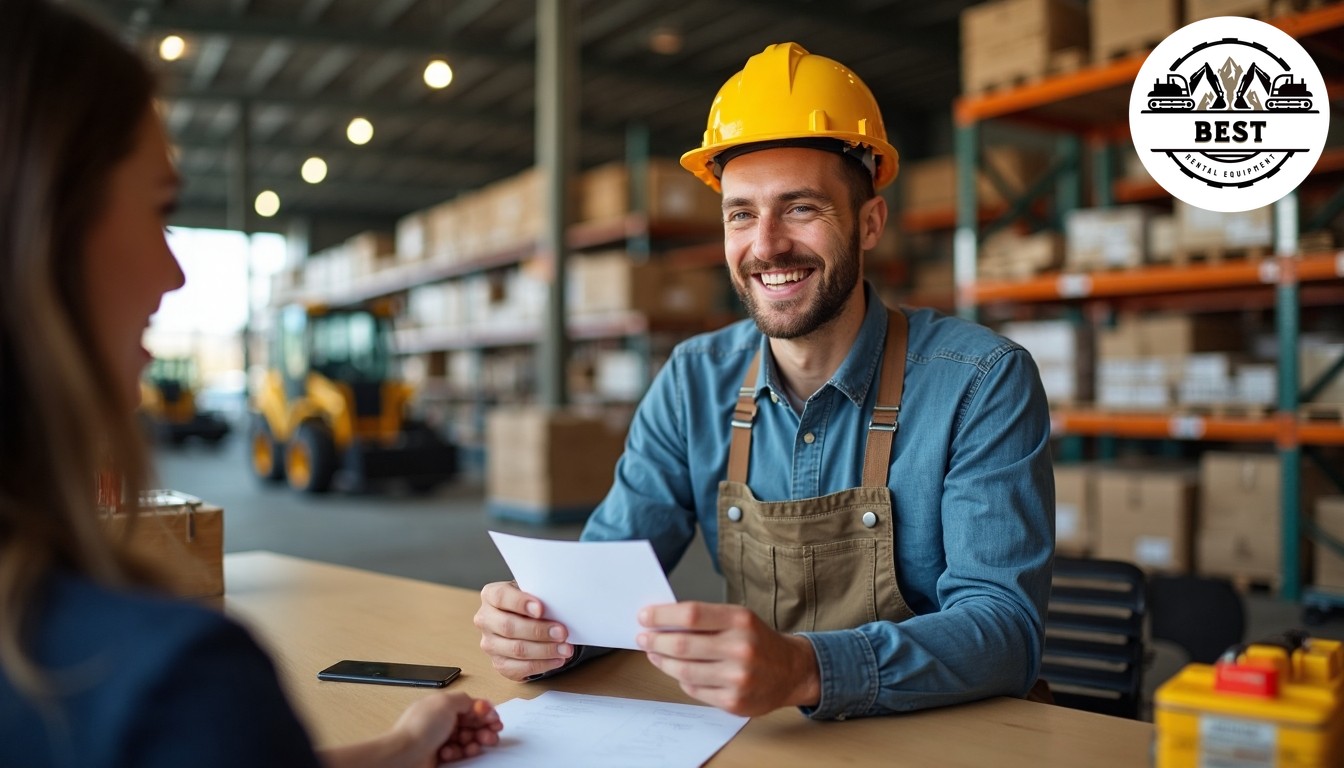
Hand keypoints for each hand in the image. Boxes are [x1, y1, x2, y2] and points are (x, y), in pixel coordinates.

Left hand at [393, 693, 501, 764]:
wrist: (404, 754)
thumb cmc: (420, 728)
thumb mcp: (446, 703)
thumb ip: (465, 700)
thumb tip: (477, 703)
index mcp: (442, 705)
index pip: (470, 706)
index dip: (485, 713)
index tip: (495, 720)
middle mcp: (441, 721)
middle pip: (471, 723)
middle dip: (484, 729)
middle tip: (490, 736)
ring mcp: (440, 738)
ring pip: (467, 739)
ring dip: (474, 742)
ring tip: (474, 746)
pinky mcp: (439, 755)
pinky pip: (458, 753)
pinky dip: (460, 753)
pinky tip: (453, 752)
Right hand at [474, 581, 573, 680]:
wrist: (524, 622)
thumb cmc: (529, 605)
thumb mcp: (532, 593)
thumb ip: (539, 596)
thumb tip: (557, 607)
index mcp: (490, 596)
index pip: (501, 596)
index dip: (520, 602)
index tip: (540, 609)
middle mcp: (485, 620)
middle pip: (508, 626)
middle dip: (538, 631)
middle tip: (562, 632)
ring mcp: (490, 644)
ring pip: (516, 649)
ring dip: (545, 650)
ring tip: (565, 648)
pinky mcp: (499, 663)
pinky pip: (520, 668)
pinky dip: (542, 665)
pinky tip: (557, 659)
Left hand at [636, 601, 819, 716]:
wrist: (790, 671)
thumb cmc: (757, 641)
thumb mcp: (738, 619)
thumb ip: (705, 619)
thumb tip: (661, 621)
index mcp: (741, 620)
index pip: (691, 615)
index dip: (662, 616)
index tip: (644, 616)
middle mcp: (741, 648)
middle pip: (682, 645)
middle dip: (655, 641)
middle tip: (643, 638)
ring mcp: (737, 678)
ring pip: (683, 670)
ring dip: (662, 662)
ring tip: (654, 654)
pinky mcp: (734, 701)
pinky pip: (694, 689)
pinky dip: (682, 679)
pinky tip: (679, 671)